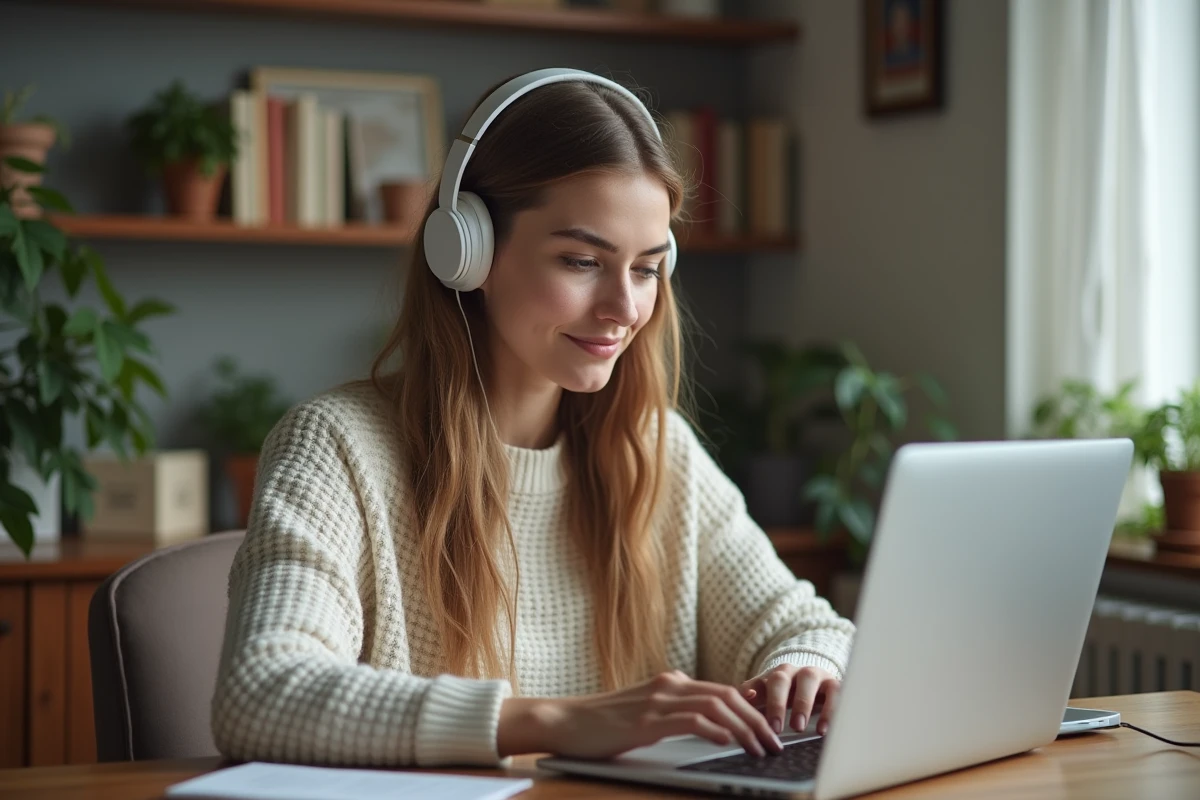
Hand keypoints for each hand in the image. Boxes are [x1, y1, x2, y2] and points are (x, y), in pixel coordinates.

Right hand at [498, 670, 783, 759]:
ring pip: (716, 705)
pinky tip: (728, 742)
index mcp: (671, 683)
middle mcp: (669, 685)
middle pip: (728, 695)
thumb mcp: (646, 716)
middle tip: (776, 744)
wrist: (564, 722)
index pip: (724, 691)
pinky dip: (715, 730)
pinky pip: (691, 720)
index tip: (771, 729)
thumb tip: (713, 729)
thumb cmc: (602, 725)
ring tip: (760, 748)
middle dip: (758, 719)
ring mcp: (657, 700)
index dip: (753, 709)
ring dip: (745, 727)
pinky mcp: (646, 720)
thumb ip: (676, 715)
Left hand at [739, 664, 839, 735]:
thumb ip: (754, 695)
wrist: (820, 684)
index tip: (752, 714)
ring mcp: (815, 674)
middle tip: (776, 729)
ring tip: (798, 728)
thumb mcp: (770, 696)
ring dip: (802, 703)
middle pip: (781, 679)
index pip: (760, 683)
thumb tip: (746, 696)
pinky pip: (834, 692)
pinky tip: (822, 730)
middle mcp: (793, 671)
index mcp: (774, 675)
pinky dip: (829, 710)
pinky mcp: (834, 683)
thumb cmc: (790, 694)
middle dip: (777, 703)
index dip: (753, 696)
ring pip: (808, 679)